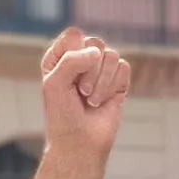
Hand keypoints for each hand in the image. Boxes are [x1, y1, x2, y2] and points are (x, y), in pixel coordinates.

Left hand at [36, 28, 128, 167]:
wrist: (80, 143)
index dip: (74, 51)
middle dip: (89, 70)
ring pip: (111, 55)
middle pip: (95, 43)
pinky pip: (123, 67)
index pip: (74, 35)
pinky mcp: (118, 82)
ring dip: (101, 81)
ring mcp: (101, 70)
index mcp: (60, 57)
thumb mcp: (55, 83)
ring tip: (90, 100)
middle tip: (81, 91)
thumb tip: (98, 52)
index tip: (67, 75)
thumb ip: (71, 59)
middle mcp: (81, 60)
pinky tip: (103, 101)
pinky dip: (113, 86)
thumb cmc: (62, 115)